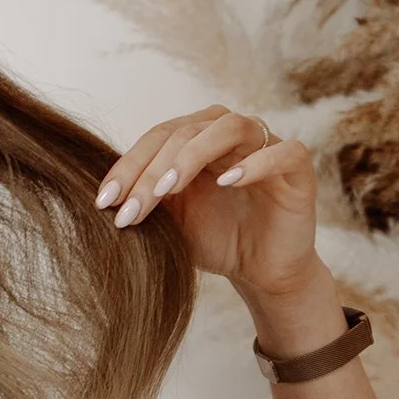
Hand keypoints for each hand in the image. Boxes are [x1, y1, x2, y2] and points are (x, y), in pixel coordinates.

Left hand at [94, 105, 318, 298]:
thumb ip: (145, 200)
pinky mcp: (297, 168)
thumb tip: (101, 198)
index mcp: (197, 139)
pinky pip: (280, 152)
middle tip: (129, 211)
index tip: (103, 202)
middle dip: (151, 172)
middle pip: (185, 131)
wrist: (261, 272)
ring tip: (168, 189)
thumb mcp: (171, 221)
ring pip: (229, 127)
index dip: (129, 166)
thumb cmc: (216, 240)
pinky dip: (254, 163)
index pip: (157, 137)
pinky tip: (228, 182)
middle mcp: (230, 134)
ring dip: (192, 155)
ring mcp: (265, 146)